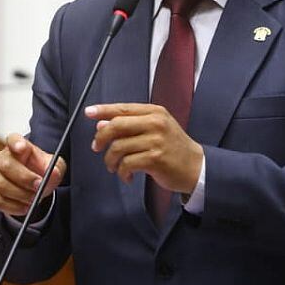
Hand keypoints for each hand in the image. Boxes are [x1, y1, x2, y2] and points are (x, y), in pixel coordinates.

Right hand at [0, 134, 66, 216]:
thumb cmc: (43, 170)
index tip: (22, 147)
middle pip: (5, 165)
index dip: (15, 143)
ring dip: (20, 194)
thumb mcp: (55, 166)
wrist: (36, 186)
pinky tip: (26, 208)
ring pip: (1, 184)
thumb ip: (56, 167)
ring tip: (34, 199)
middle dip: (23, 177)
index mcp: (18, 146)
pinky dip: (13, 206)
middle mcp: (3, 158)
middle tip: (39, 185)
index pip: (13, 140)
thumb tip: (53, 173)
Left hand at [86, 103, 202, 191]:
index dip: (103, 110)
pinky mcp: (155, 159)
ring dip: (111, 160)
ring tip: (115, 167)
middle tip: (97, 148)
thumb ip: (130, 126)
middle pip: (116, 125)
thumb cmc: (173, 148)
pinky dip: (122, 172)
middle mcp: (155, 123)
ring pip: (118, 147)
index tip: (88, 112)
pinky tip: (127, 176)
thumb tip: (101, 124)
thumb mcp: (154, 130)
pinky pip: (127, 164)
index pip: (123, 108)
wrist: (196, 167)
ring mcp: (156, 140)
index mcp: (155, 112)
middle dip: (101, 138)